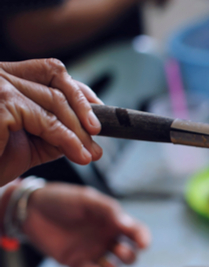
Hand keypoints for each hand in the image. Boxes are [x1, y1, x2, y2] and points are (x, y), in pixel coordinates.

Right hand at [0, 59, 102, 184]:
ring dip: (80, 132)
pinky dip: (69, 140)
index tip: (100, 111)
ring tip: (91, 154)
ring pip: (56, 102)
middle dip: (84, 115)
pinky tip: (80, 155)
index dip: (79, 91)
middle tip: (99, 140)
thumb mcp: (31, 141)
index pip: (50, 71)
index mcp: (5, 77)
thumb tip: (89, 131)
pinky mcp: (1, 103)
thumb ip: (56, 130)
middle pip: (56, 85)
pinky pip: (48, 122)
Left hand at [22, 183, 149, 266]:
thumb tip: (127, 225)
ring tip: (108, 266)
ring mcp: (92, 252)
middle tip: (120, 251)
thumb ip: (108, 211)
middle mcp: (106, 238)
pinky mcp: (76, 263)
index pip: (136, 232)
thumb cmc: (61, 199)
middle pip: (129, 255)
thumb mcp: (87, 199)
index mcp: (113, 222)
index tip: (143, 244)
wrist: (30, 209)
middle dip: (130, 256)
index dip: (143, 239)